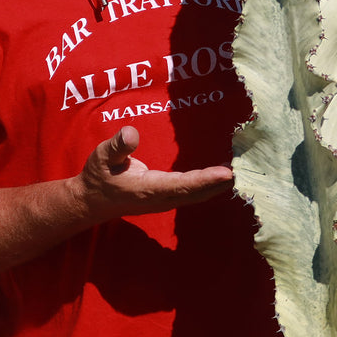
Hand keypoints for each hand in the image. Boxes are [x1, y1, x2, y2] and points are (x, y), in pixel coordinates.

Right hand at [79, 125, 233, 220]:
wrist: (92, 202)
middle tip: (244, 171)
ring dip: (217, 186)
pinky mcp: (166, 198)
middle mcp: (160, 199)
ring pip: (196, 195)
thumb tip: (131, 133)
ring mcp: (164, 201)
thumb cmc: (98, 176)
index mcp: (147, 189)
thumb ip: (117, 146)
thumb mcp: (101, 156)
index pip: (181, 185)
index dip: (205, 180)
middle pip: (195, 193)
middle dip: (219, 184)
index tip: (227, 173)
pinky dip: (209, 186)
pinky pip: (192, 193)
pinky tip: (222, 177)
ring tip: (239, 172)